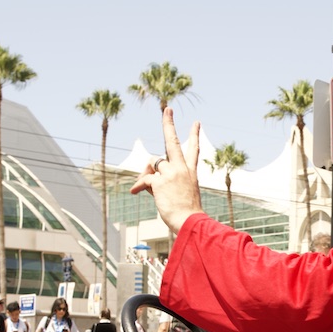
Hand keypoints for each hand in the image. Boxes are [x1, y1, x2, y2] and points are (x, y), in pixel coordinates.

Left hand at [129, 108, 203, 233]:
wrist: (190, 222)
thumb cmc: (186, 214)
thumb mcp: (178, 194)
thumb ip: (162, 180)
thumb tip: (145, 172)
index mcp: (191, 173)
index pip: (194, 150)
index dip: (194, 136)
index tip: (196, 123)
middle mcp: (182, 169)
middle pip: (172, 141)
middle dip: (168, 124)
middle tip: (167, 109)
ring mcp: (171, 173)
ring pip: (153, 164)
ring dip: (147, 174)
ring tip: (145, 188)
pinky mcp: (160, 180)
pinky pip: (145, 179)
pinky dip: (139, 185)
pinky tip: (136, 192)